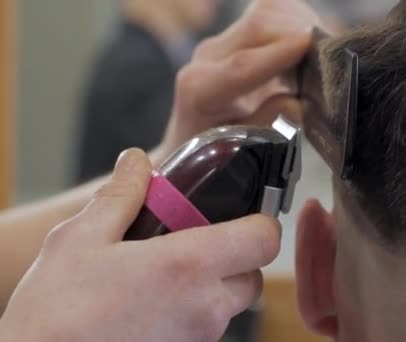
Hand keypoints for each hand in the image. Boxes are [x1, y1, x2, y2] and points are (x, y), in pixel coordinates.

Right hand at [0, 149, 280, 341]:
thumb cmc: (56, 313)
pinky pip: (209, 325)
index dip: (261, 220)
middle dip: (236, 252)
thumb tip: (136, 163)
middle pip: (253, 273)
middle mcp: (206, 306)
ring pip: (232, 302)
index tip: (244, 211)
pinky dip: (196, 306)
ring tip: (167, 267)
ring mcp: (198, 337)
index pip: (264, 240)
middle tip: (196, 237)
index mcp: (189, 266)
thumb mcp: (81, 239)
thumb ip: (121, 195)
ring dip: (215, 280)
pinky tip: (156, 296)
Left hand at [159, 0, 319, 156]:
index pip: (243, 65)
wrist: (191, 141)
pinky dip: (296, 24)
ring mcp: (221, 42)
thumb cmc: (214, 152)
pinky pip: (271, 14)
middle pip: (258, 26)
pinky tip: (306, 50)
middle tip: (328, 60)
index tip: (310, 45)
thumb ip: (266, 124)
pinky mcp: (236, 35)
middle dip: (300, 34)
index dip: (281, 53)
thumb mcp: (241, 149)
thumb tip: (298, 104)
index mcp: (202, 90)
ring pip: (266, 12)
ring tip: (317, 56)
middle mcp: (206, 58)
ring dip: (300, 25)